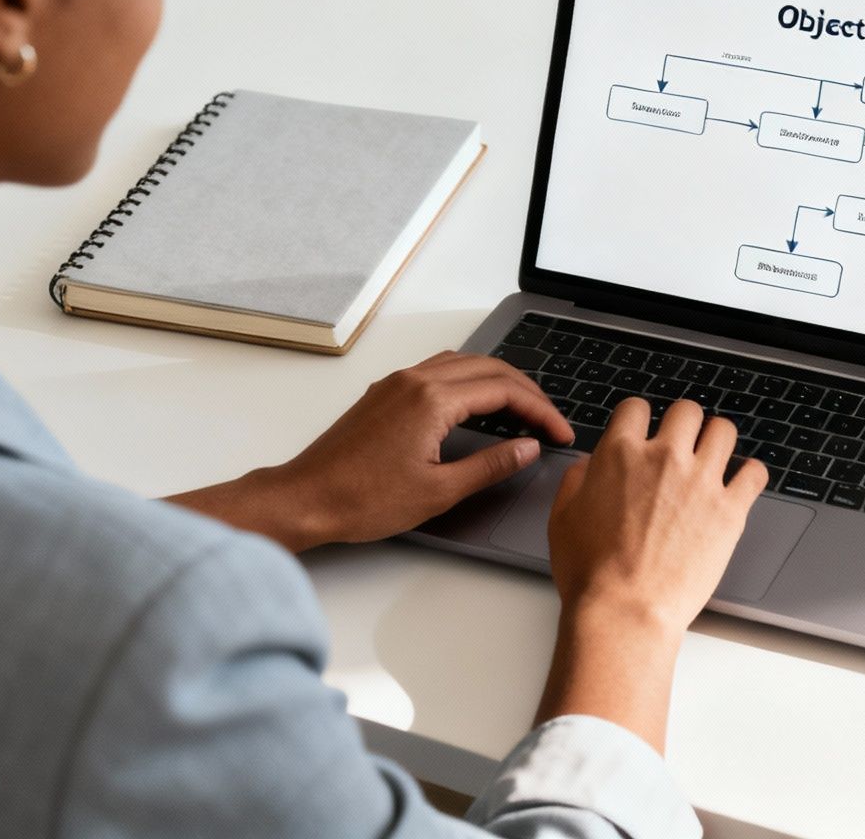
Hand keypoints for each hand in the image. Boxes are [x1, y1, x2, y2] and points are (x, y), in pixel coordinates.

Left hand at [168, 351, 573, 551]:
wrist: (305, 500)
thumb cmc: (361, 500)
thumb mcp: (439, 491)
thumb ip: (490, 465)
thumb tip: (526, 448)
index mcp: (432, 400)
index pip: (504, 390)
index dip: (541, 411)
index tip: (559, 434)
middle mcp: (415, 380)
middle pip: (489, 368)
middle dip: (527, 392)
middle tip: (550, 421)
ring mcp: (396, 383)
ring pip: (463, 363)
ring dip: (498, 380)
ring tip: (521, 410)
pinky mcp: (384, 393)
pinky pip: (438, 370)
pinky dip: (469, 381)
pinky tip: (477, 405)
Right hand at [548, 398, 765, 628]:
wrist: (626, 611)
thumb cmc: (592, 573)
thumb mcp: (562, 518)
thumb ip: (577, 480)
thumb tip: (590, 465)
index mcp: (620, 454)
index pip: (636, 408)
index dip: (639, 419)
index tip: (644, 431)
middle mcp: (664, 458)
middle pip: (686, 411)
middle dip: (683, 424)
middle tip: (681, 444)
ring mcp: (701, 481)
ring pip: (723, 431)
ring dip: (717, 440)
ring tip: (713, 457)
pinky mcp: (730, 510)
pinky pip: (754, 473)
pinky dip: (750, 474)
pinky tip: (742, 482)